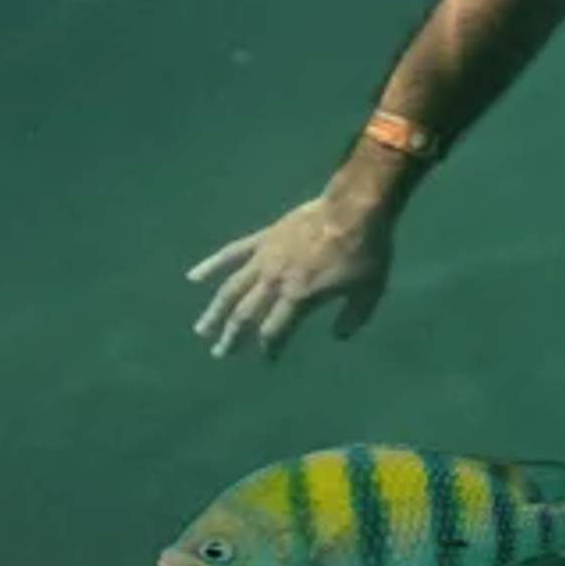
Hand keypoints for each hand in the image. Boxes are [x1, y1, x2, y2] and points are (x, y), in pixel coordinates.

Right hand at [187, 183, 393, 359]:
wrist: (355, 206)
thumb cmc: (366, 249)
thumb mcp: (370, 290)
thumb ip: (353, 317)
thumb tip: (339, 336)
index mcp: (299, 297)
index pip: (275, 331)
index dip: (270, 348)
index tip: (268, 359)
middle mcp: (275, 281)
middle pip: (246, 315)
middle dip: (233, 337)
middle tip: (221, 353)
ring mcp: (265, 258)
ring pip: (231, 289)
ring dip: (215, 311)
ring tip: (202, 329)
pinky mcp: (263, 238)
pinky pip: (232, 253)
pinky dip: (211, 264)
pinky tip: (194, 277)